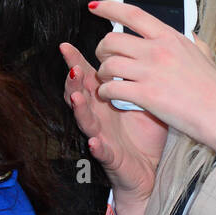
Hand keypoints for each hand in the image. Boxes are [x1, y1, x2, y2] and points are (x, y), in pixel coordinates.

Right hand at [59, 41, 166, 214]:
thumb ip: (138, 77)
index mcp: (105, 101)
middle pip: (80, 95)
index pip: (88, 77)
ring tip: (77, 98)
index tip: (66, 45)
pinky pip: (101, 151)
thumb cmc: (144, 134)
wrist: (149, 169)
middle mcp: (98, 116)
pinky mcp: (110, 156)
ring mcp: (101, 136)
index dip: (76, 61)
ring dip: (80, 109)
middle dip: (74, 81)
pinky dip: (97, 146)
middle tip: (73, 67)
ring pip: (85, 121)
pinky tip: (94, 140)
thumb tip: (146, 48)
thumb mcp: (143, 100)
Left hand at [84, 0, 215, 158]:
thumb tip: (186, 31)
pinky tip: (111, 96)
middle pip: (112, 40)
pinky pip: (111, 89)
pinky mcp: (146, 95)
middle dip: (101, 49)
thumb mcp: (202, 53)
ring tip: (108, 80)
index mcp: (170, 37)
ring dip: (102, 73)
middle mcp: (158, 50)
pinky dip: (106, 92)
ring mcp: (151, 72)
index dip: (109, 7)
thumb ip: (189, 40)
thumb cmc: (214, 87)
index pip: (132, 14)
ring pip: (108, 64)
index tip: (95, 7)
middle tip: (104, 57)